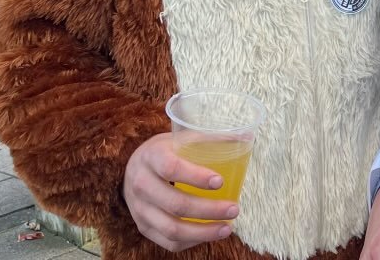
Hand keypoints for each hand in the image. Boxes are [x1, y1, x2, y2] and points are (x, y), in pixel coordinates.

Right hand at [123, 132, 238, 251]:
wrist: (132, 168)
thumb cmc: (165, 151)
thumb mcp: (181, 139)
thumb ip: (211, 139)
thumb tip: (246, 137)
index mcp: (152, 156)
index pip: (172, 168)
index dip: (196, 176)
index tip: (219, 181)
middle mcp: (141, 184)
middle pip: (176, 204)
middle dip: (209, 210)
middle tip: (234, 208)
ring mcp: (140, 210)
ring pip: (172, 229)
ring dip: (203, 232)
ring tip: (227, 227)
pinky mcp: (143, 227)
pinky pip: (168, 241)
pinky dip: (191, 241)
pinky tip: (209, 234)